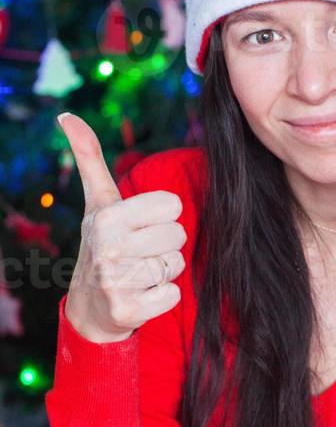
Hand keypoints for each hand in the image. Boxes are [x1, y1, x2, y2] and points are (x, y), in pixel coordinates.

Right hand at [58, 111, 186, 342]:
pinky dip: (163, 295)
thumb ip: (89, 157)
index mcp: (107, 218)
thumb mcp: (97, 201)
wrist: (89, 306)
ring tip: (139, 271)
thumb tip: (66, 115)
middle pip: (178, 235)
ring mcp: (117, 283)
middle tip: (140, 251)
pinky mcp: (129, 311)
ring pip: (177, 264)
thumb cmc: (101, 243)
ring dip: (164, 269)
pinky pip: (173, 294)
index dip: (162, 216)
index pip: (172, 206)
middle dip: (165, 244)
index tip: (141, 225)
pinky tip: (143, 294)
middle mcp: (109, 249)